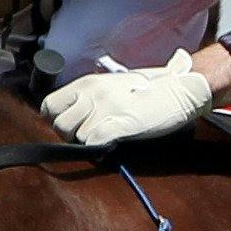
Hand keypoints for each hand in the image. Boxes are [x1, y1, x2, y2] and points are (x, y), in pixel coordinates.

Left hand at [45, 58, 218, 143]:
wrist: (181, 89)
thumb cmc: (150, 89)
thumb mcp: (113, 85)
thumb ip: (90, 96)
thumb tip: (73, 113)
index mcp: (88, 82)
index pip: (49, 105)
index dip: (55, 119)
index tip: (70, 124)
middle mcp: (92, 93)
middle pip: (60, 125)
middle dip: (71, 135)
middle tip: (89, 134)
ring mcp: (105, 108)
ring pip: (78, 137)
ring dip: (90, 141)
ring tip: (107, 135)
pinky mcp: (120, 124)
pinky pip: (95, 143)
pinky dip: (101, 148)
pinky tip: (113, 142)